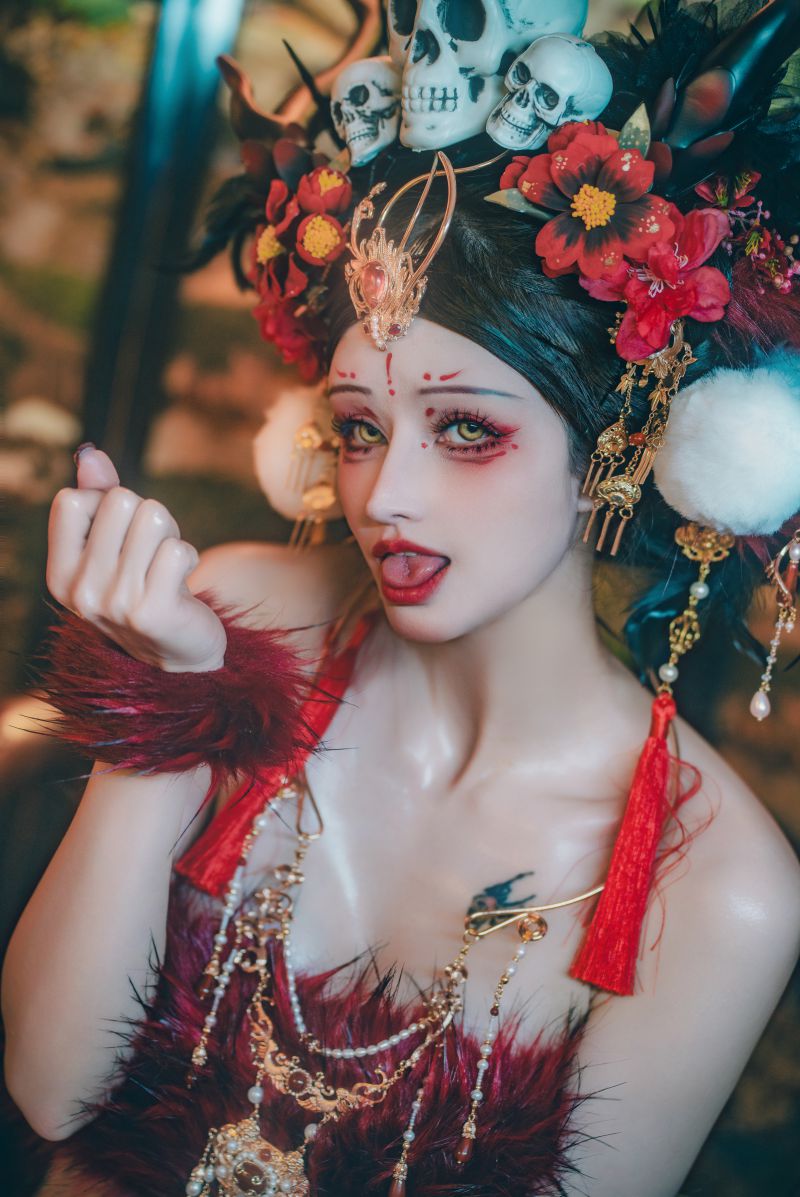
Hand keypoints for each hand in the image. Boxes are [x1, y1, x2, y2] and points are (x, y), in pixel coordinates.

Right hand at [46, 446, 226, 672]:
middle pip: (121, 500)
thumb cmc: (144, 586)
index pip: (73, 500)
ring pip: (154, 517)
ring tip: (165, 566)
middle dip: (147, 517)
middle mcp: (81, 591)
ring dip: (171, 535)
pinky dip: (188, 557)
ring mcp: (115, 603)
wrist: (179, 652)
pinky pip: (178, 548)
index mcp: (60, 573)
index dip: (106, 503)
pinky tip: (180, 583)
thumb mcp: (113, 545)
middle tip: (151, 553)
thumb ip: (98, 498)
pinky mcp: (152, 612)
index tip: (120, 536)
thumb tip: (89, 454)